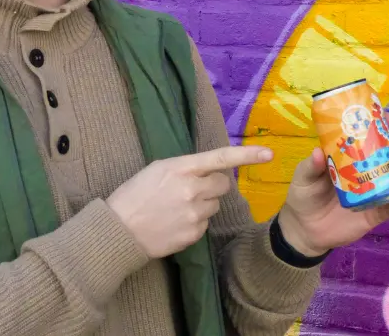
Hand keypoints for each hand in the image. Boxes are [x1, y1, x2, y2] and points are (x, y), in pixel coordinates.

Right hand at [107, 145, 272, 257]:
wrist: (119, 229)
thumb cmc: (134, 193)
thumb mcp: (157, 169)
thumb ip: (185, 167)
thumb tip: (208, 171)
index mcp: (181, 167)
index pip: (220, 157)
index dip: (246, 155)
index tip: (269, 154)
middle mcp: (192, 189)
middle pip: (223, 184)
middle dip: (213, 185)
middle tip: (192, 189)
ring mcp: (194, 214)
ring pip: (215, 205)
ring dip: (204, 204)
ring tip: (178, 207)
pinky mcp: (194, 234)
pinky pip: (206, 224)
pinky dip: (195, 222)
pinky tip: (175, 222)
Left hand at [277, 111, 388, 256]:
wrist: (304, 228)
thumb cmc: (304, 195)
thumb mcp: (303, 177)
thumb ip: (311, 166)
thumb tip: (318, 152)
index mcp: (349, 158)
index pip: (367, 139)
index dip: (380, 128)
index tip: (387, 119)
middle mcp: (365, 173)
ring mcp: (372, 194)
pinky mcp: (373, 215)